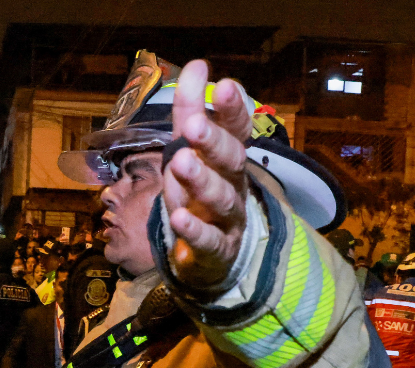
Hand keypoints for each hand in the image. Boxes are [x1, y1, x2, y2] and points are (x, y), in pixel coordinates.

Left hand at [162, 60, 253, 288]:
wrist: (212, 256)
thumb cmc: (199, 193)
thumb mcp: (190, 151)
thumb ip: (190, 110)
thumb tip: (196, 65)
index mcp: (228, 157)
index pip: (236, 130)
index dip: (231, 110)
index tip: (224, 86)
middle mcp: (232, 184)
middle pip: (230, 161)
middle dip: (213, 142)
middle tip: (194, 125)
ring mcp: (226, 219)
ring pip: (220, 198)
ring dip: (201, 180)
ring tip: (181, 163)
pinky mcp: (215, 251)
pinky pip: (208, 241)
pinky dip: (194, 231)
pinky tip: (178, 218)